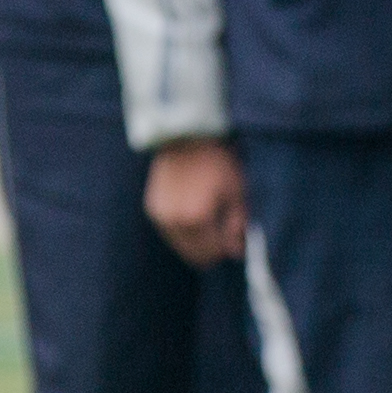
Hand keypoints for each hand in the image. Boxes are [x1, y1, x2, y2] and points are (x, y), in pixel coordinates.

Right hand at [143, 139, 247, 266]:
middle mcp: (173, 222)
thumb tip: (238, 251)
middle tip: (226, 237)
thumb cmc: (216, 162)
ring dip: (197, 243)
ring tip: (212, 224)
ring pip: (181, 246)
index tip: (239, 241)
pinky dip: (184, 232)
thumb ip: (238, 224)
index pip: (213, 253)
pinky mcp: (152, 208)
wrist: (185, 137)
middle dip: (212, 251)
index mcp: (196, 219)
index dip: (229, 250)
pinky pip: (170, 232)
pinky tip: (196, 217)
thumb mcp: (236, 191)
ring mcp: (160, 216)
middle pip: (195, 255)